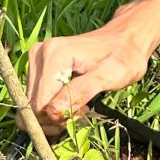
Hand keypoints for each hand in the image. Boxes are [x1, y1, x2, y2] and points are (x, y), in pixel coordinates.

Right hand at [24, 23, 148, 130]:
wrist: (126, 41)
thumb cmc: (124, 57)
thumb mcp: (110, 75)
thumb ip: (82, 92)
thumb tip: (53, 112)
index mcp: (54, 54)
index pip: (40, 104)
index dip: (59, 118)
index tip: (83, 112)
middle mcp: (39, 54)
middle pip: (33, 106)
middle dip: (56, 117)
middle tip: (82, 110)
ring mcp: (36, 60)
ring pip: (33, 106)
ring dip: (55, 114)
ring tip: (80, 104)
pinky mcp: (38, 67)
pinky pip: (37, 99)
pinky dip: (53, 107)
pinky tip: (72, 100)